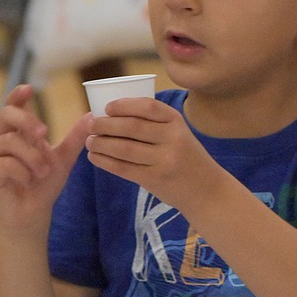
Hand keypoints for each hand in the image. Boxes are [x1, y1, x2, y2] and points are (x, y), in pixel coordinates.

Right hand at [0, 85, 91, 234]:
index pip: (13, 108)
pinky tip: (27, 181)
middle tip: (45, 134)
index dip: (17, 96)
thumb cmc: (43, 185)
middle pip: (7, 115)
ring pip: (11, 142)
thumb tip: (91, 116)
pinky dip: (22, 172)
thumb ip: (74, 138)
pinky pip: (6, 163)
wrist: (34, 213)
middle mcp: (1, 140)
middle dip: (27, 121)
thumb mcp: (63, 159)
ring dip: (32, 157)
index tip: (28, 88)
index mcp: (17, 134)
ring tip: (42, 172)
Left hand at [85, 97, 214, 210]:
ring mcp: (164, 160)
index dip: (124, 105)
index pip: (147, 107)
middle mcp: (172, 139)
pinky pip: (124, 168)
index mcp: (176, 122)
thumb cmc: (185, 156)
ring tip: (90, 141)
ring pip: (124, 148)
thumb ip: (154, 123)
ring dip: (101, 144)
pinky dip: (105, 161)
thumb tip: (111, 113)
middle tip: (91, 125)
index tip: (107, 108)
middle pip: (131, 127)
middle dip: (105, 125)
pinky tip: (94, 157)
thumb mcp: (178, 133)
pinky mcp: (155, 179)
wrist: (206, 190)